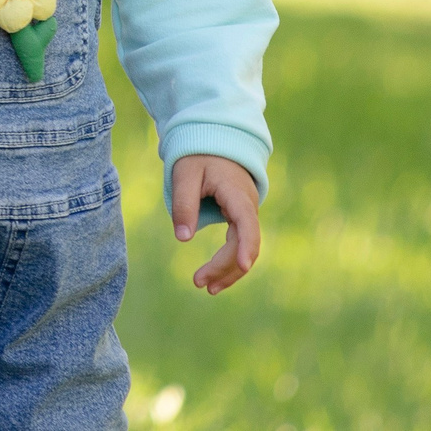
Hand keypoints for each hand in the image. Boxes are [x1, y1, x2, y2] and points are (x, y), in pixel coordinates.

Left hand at [169, 155, 259, 293]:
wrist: (215, 142)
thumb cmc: (199, 155)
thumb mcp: (185, 174)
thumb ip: (184, 204)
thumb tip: (183, 238)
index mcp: (237, 194)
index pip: (247, 224)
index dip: (246, 245)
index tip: (243, 265)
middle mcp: (248, 207)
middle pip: (245, 244)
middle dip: (225, 267)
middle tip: (199, 283)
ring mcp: (246, 214)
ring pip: (245, 249)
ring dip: (229, 270)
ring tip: (208, 288)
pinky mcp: (240, 219)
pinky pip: (240, 244)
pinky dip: (230, 261)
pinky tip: (216, 277)